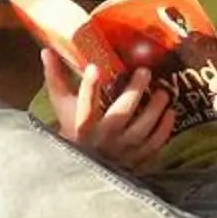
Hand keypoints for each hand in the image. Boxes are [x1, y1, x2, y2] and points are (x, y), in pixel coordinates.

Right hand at [40, 47, 174, 170]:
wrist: (84, 166)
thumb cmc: (73, 130)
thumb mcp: (63, 106)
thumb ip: (56, 79)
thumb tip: (46, 51)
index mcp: (81, 126)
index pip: (83, 107)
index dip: (88, 88)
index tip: (94, 67)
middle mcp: (102, 140)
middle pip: (119, 116)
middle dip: (133, 93)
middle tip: (144, 71)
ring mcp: (121, 153)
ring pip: (141, 131)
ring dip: (155, 110)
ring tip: (163, 92)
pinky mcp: (135, 161)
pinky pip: (154, 146)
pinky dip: (164, 130)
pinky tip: (170, 114)